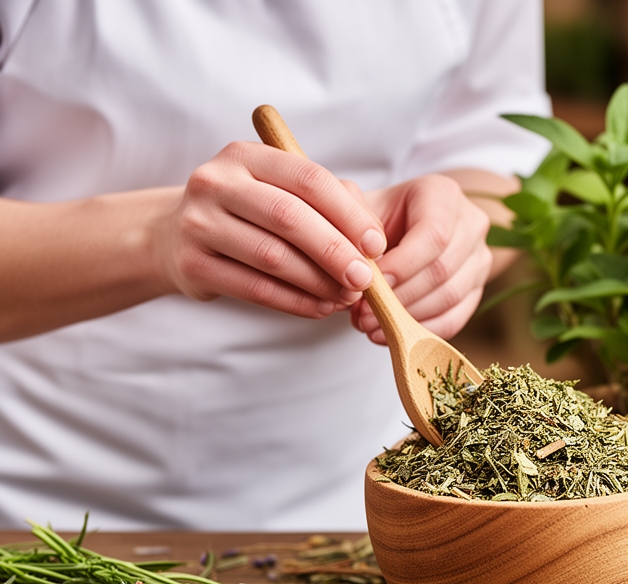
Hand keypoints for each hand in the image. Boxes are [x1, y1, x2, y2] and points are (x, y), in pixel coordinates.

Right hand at [153, 141, 386, 317]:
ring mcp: (198, 223)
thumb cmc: (251, 212)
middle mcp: (216, 182)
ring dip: (318, 283)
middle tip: (364, 279)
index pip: (308, 178)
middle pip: (289, 218)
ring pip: (272, 257)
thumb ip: (333, 202)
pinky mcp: (192, 265)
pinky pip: (255, 289)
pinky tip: (320, 308)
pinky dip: (295, 302)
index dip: (348, 214)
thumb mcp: (285, 192)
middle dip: (335, 252)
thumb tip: (373, 240)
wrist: (176, 236)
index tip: (376, 245)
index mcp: (245, 155)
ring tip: (346, 296)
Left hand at [350, 174, 492, 342]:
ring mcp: (479, 257)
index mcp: (443, 195)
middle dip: (399, 298)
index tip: (370, 285)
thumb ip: (350, 217)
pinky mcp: (477, 288)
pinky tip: (393, 333)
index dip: (403, 265)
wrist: (407, 225)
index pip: (434, 234)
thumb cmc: (379, 217)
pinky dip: (422, 329)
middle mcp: (471, 223)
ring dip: (408, 317)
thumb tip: (350, 256)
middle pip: (443, 269)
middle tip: (363, 314)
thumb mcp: (361, 205)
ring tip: (371, 325)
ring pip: (451, 297)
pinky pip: (456, 318)